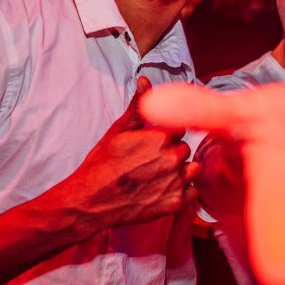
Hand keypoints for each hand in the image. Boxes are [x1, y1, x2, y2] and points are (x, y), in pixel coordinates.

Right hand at [52, 77, 197, 232]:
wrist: (91, 201)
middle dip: (171, 152)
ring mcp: (175, 183)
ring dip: (180, 170)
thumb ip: (138, 106)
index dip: (165, 135)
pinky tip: (164, 189)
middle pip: (184, 148)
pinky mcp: (176, 203)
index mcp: (159, 137)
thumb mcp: (118, 130)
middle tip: (149, 162)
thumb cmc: (102, 165)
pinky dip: (184, 190)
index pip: (179, 128)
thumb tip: (145, 81)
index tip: (151, 143)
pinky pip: (194, 191)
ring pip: (192, 168)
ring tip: (158, 175)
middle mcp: (171, 159)